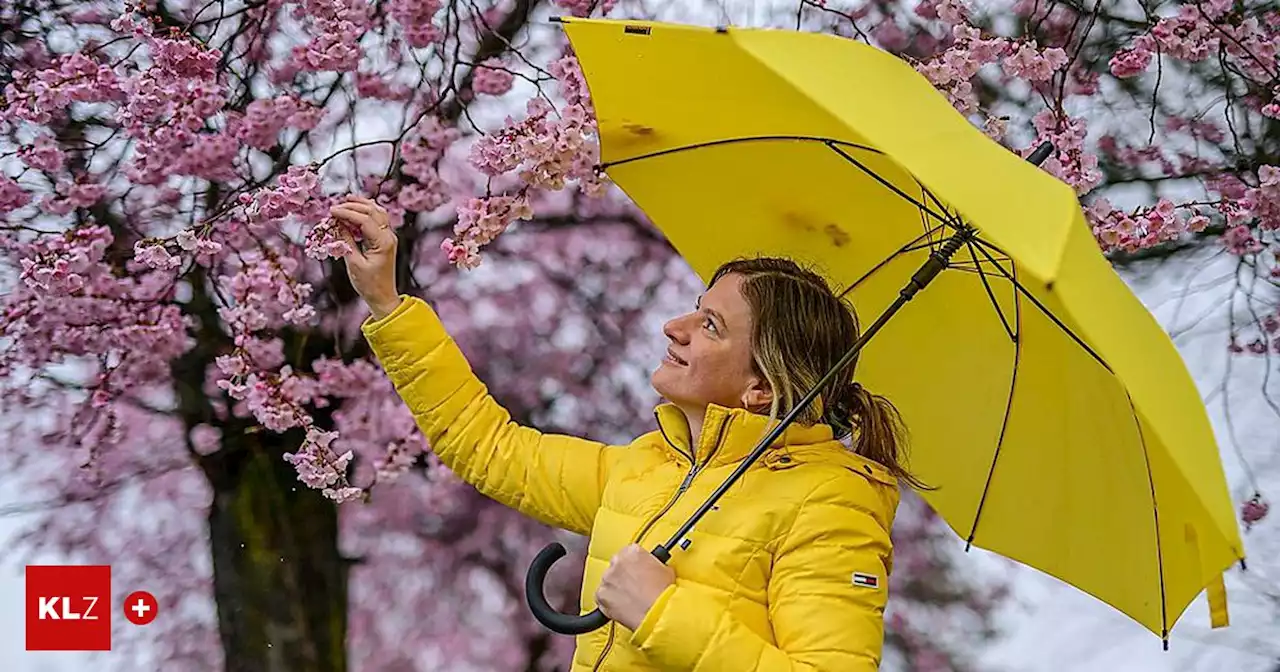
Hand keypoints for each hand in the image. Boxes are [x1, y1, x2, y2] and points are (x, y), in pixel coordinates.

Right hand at [331, 196, 400, 319]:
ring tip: (347, 200)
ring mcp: (389, 237)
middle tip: (336, 206)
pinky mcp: (385, 240)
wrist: (383, 297)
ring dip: (362, 205)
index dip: (347, 213)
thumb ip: (346, 241)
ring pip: (378, 213)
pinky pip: (378, 220)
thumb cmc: (368, 284)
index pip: (365, 219)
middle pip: (373, 212)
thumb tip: (336, 224)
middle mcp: (389, 237)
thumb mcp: (354, 263)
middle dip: (354, 206)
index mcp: (383, 243)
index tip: (331, 211)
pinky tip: (356, 210)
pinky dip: (366, 213)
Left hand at [595, 544, 674, 630]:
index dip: (635, 565)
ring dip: (616, 588)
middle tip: (635, 586)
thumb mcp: (665, 570)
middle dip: (624, 576)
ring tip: (630, 599)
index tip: (637, 572)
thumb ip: (653, 565)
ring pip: (609, 582)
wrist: (658, 612)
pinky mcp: (600, 596)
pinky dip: (610, 602)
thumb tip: (652, 569)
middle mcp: (617, 562)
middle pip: (617, 566)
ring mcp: (607, 578)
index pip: (629, 553)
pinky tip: (622, 606)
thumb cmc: (663, 594)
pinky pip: (602, 597)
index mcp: (633, 551)